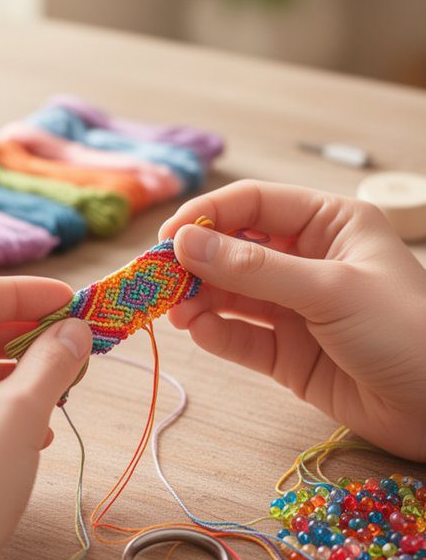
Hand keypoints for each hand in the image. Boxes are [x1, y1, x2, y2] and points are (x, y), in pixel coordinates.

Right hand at [160, 180, 425, 461]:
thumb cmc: (405, 330)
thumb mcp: (329, 289)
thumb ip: (254, 268)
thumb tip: (184, 243)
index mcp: (330, 224)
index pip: (255, 204)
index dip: (208, 216)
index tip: (167, 239)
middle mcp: (310, 260)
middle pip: (237, 250)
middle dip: (198, 262)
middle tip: (158, 280)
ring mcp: (299, 309)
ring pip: (235, 295)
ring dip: (201, 300)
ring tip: (174, 311)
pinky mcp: (291, 355)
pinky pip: (245, 338)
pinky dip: (219, 334)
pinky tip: (199, 333)